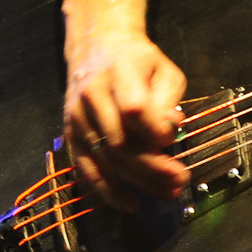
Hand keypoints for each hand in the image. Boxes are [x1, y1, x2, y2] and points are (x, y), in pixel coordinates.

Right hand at [60, 0, 190, 209]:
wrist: (96, 47)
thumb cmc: (138, 61)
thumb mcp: (164, 69)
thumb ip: (169, 98)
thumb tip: (172, 128)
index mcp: (119, 74)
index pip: (133, 108)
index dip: (154, 129)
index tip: (174, 138)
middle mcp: (92, 97)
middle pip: (120, 141)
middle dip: (153, 167)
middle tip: (181, 179)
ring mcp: (77, 118)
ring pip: (107, 159)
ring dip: (139, 181)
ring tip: (168, 192)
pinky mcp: (71, 135)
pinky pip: (87, 169)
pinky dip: (109, 191)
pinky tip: (132, 203)